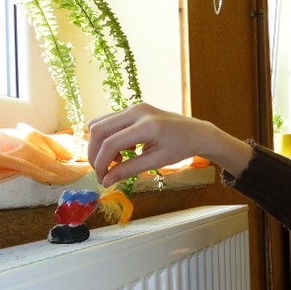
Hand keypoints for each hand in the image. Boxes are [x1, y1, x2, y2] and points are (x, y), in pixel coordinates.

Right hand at [87, 103, 252, 186]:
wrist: (196, 132)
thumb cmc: (180, 148)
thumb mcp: (156, 161)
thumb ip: (129, 169)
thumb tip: (106, 181)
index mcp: (146, 125)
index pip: (111, 143)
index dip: (101, 162)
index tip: (102, 179)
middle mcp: (136, 111)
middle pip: (99, 129)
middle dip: (94, 153)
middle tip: (101, 172)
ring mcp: (134, 107)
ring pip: (100, 123)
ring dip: (99, 145)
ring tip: (115, 162)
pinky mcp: (133, 109)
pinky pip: (109, 121)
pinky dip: (108, 138)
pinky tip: (122, 152)